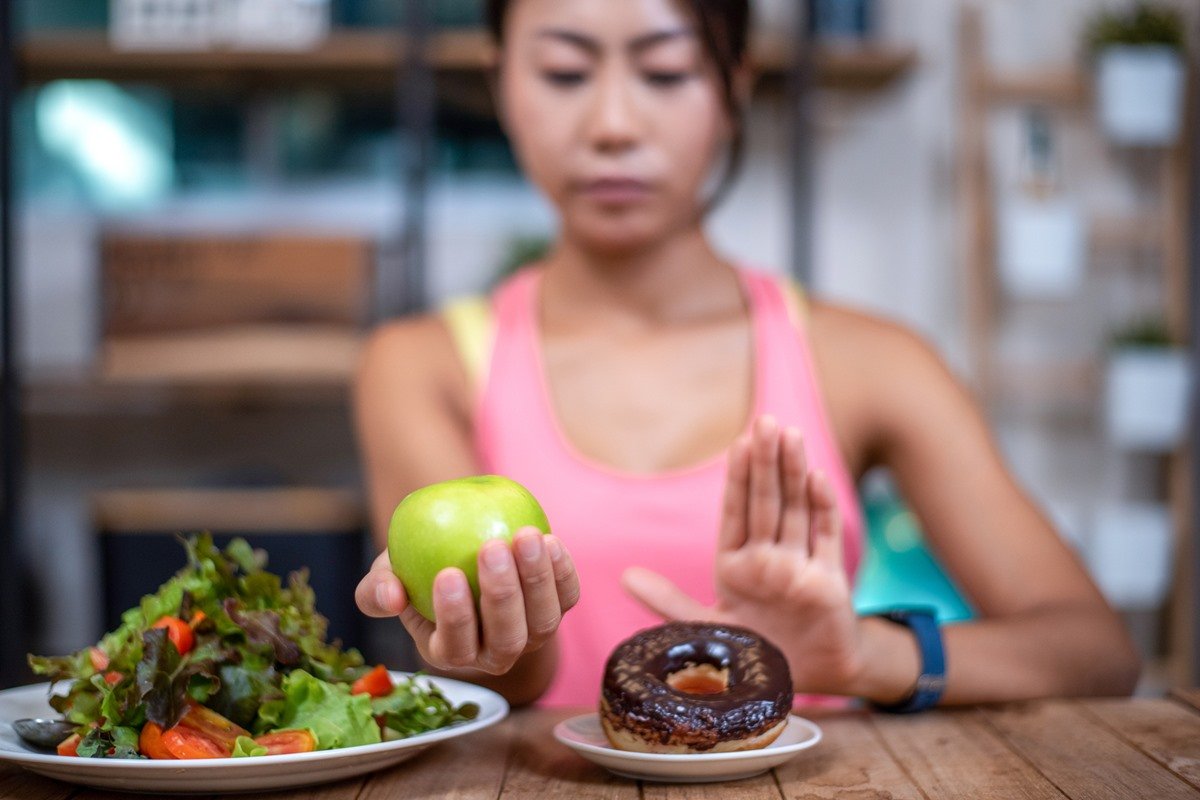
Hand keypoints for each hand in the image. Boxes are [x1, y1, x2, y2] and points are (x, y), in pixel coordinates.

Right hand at [356, 528, 580, 674]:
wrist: (460, 549)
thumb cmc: (417, 568)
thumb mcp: (387, 576)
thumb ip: (376, 590)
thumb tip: (390, 597)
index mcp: (450, 652)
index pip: (455, 645)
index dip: (454, 615)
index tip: (448, 574)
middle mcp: (495, 654)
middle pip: (506, 639)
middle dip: (501, 594)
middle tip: (491, 547)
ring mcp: (531, 635)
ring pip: (543, 622)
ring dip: (537, 580)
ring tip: (525, 536)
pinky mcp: (557, 608)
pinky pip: (567, 597)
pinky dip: (563, 572)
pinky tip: (550, 540)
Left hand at [622, 415, 862, 694]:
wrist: (804, 681)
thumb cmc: (752, 655)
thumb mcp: (704, 628)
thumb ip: (667, 602)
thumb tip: (624, 576)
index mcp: (735, 563)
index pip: (735, 511)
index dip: (738, 477)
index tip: (737, 444)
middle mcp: (767, 557)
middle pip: (766, 502)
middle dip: (766, 462)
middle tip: (765, 421)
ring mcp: (799, 566)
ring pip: (795, 510)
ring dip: (793, 472)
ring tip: (790, 433)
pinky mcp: (828, 582)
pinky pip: (824, 538)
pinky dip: (821, 508)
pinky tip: (815, 477)